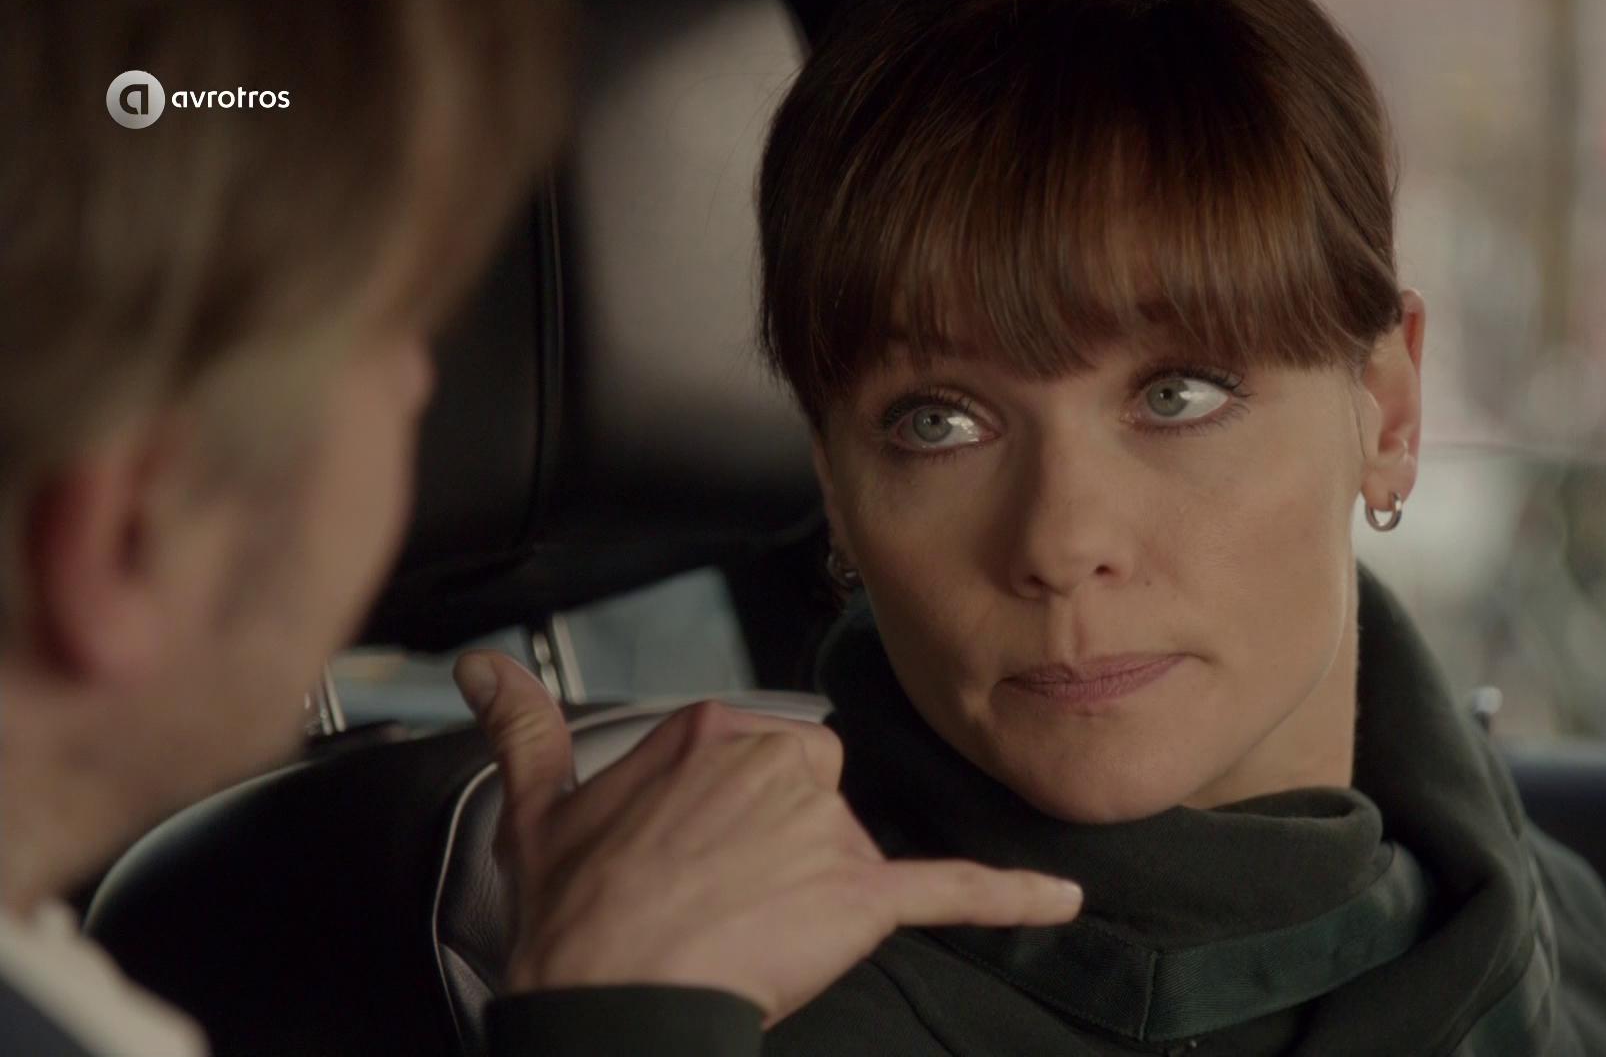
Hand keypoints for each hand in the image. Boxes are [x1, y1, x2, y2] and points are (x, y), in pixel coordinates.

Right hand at [452, 652, 1082, 1023]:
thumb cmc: (575, 915)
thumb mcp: (536, 806)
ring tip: (747, 927)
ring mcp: (824, 826)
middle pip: (810, 788)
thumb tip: (482, 668)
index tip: (687, 854)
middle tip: (715, 896)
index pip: (753, 753)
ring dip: (817, 883)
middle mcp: (778, 760)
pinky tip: (1059, 900)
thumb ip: (522, 725)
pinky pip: (948, 888)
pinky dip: (1008, 896)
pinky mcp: (862, 893)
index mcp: (712, 728)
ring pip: (849, 842)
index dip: (723, 815)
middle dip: (776, 840)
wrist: (606, 998)